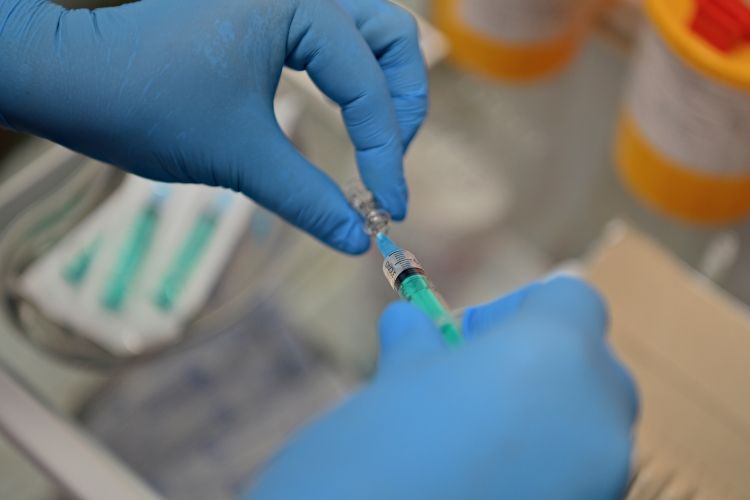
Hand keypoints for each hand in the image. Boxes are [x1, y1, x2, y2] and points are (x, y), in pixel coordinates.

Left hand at [0, 0, 427, 253]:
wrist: (72, 78)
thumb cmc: (144, 105)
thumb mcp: (238, 156)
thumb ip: (309, 197)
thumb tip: (359, 240)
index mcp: (293, 7)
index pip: (367, 84)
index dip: (385, 151)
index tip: (389, 208)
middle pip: (392, 37)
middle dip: (403, 104)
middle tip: (391, 164)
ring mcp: (283, 2)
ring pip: (370, 33)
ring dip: (386, 88)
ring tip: (380, 144)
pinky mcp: (269, 18)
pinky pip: (335, 43)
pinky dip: (353, 81)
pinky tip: (349, 120)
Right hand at [247, 277, 637, 499]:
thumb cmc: (367, 461)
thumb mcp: (390, 387)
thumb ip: (418, 346)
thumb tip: (409, 323)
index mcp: (553, 355)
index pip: (571, 301)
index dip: (517, 310)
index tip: (463, 338)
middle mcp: (599, 417)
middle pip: (588, 366)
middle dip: (530, 366)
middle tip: (460, 386)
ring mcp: (603, 481)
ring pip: (583, 427)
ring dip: (534, 421)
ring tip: (461, 443)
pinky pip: (575, 478)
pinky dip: (541, 470)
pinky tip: (478, 484)